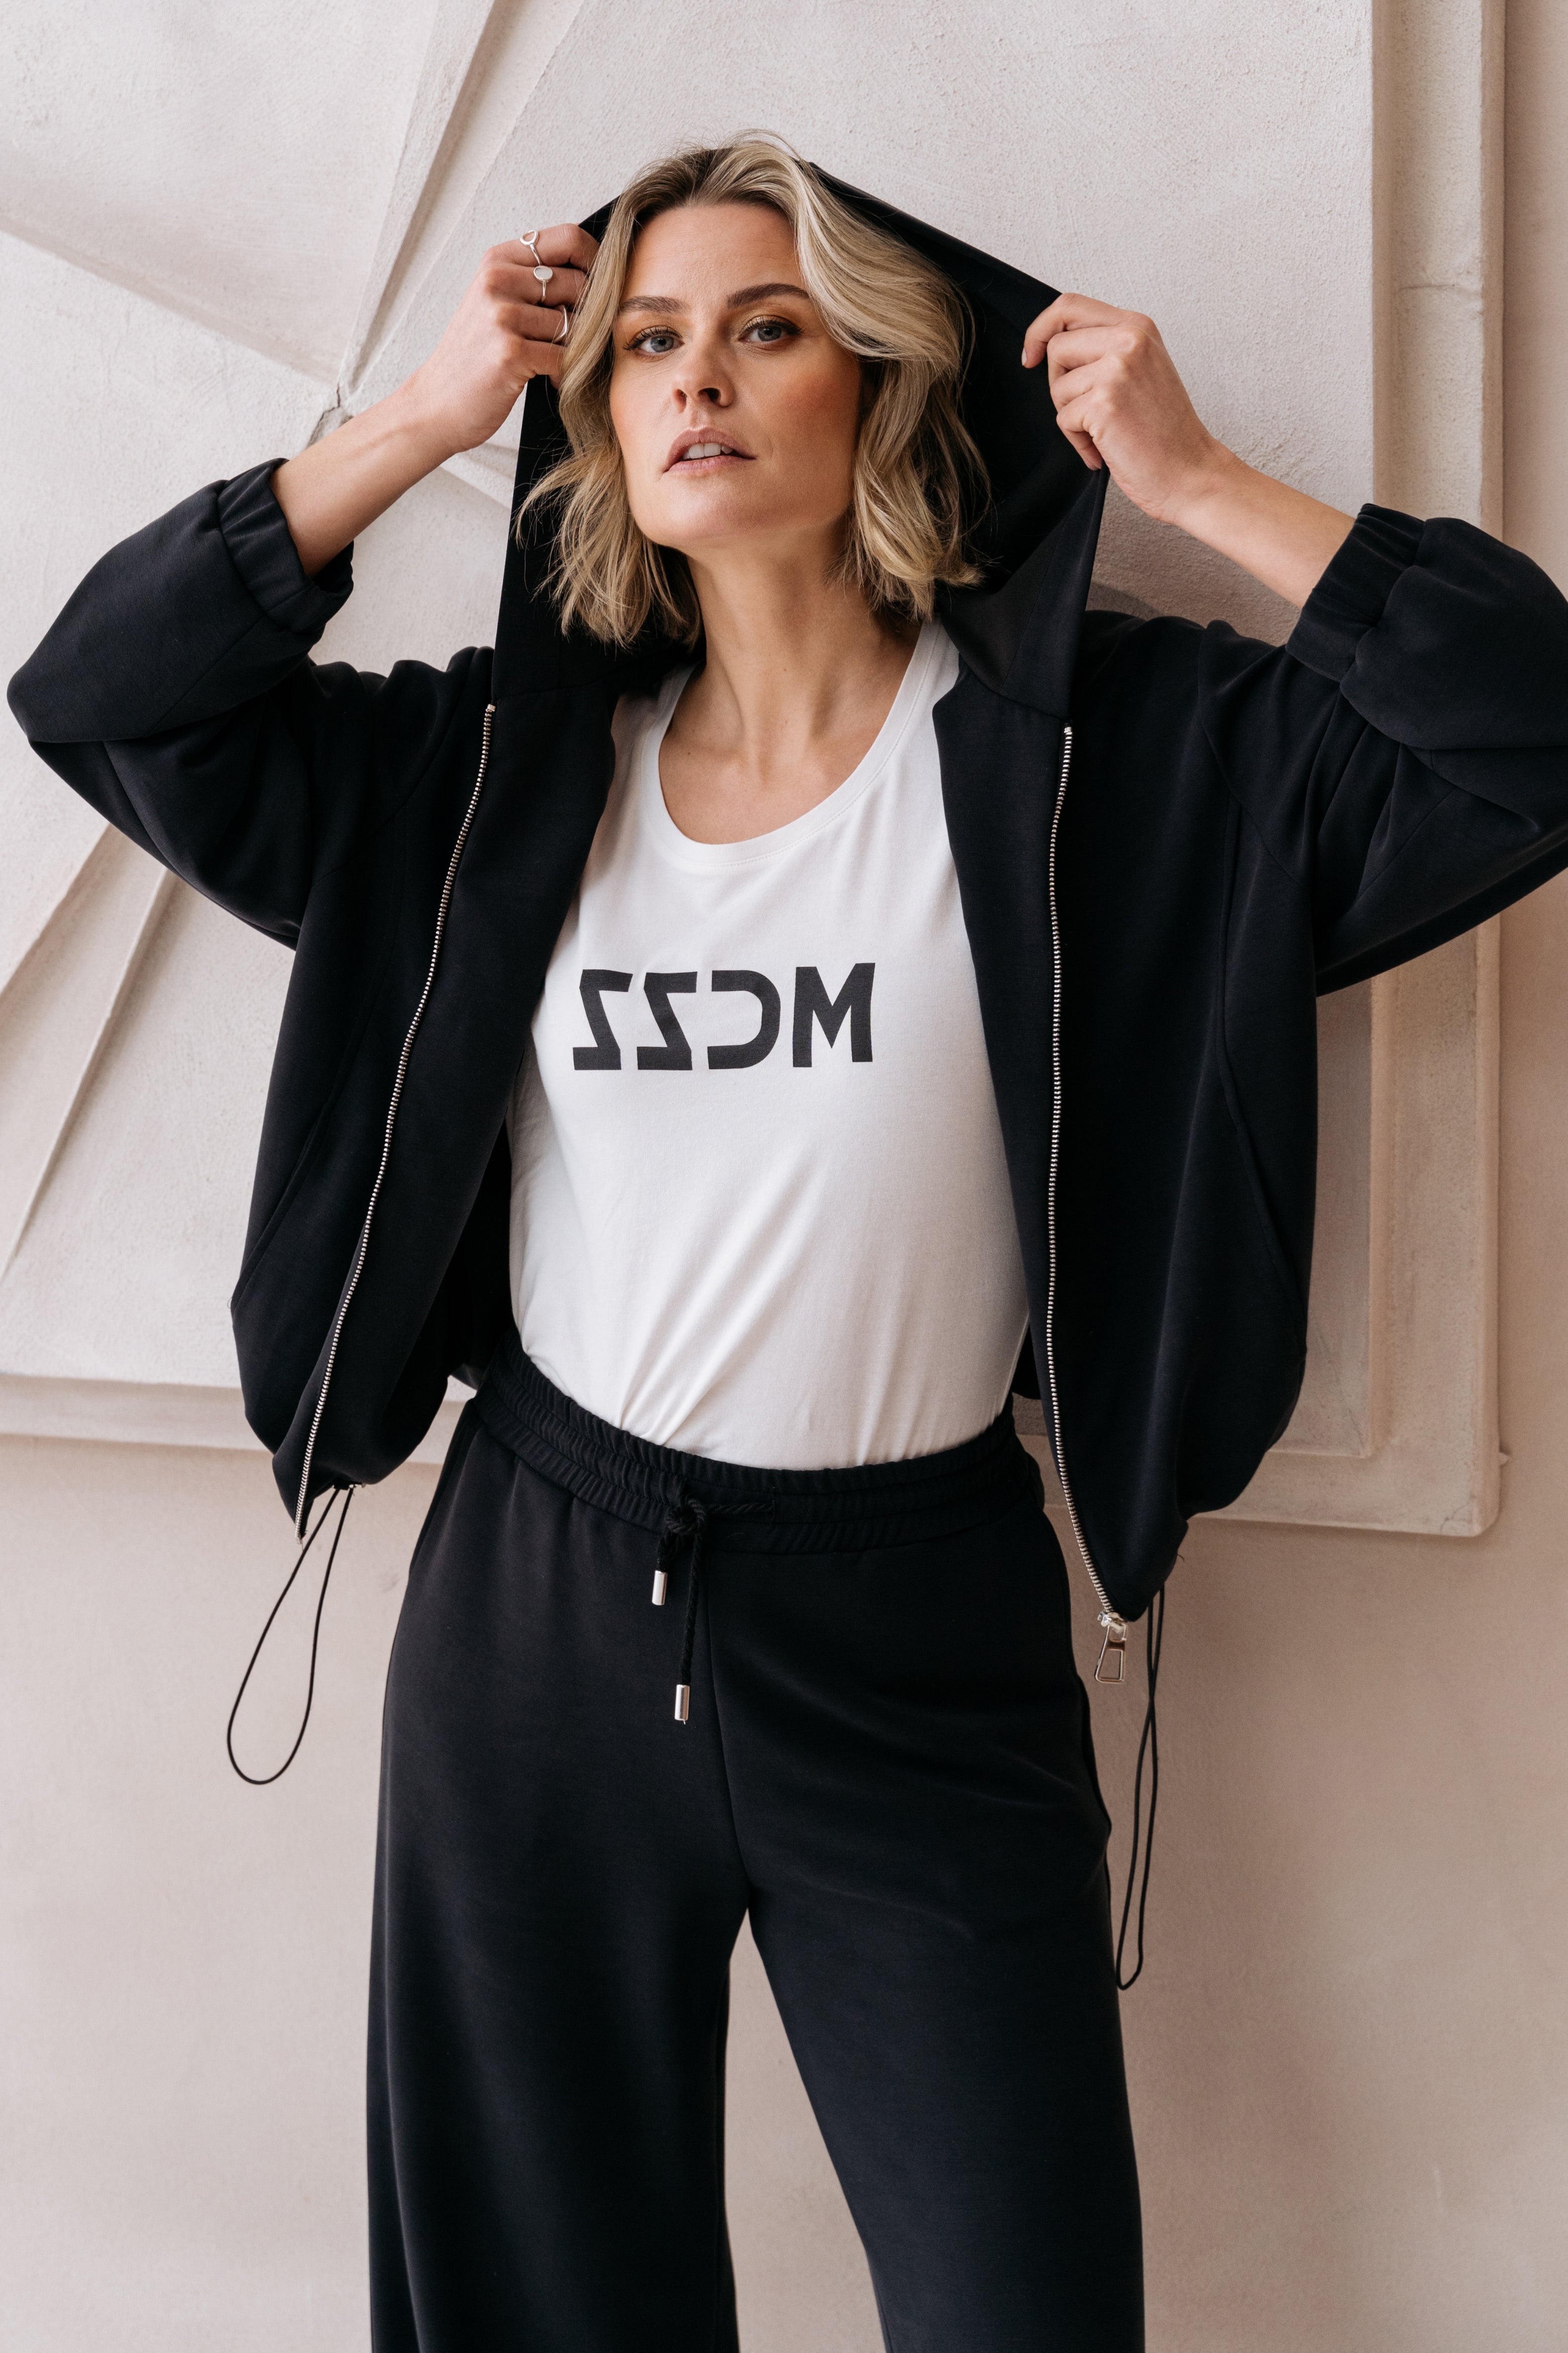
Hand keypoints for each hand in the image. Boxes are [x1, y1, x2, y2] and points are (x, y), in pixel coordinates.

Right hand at [403, 224, 599, 457]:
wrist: (436, 402)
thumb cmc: (473, 356)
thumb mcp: (494, 301)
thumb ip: (532, 281)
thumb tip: (595, 275)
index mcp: (497, 261)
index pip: (567, 238)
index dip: (595, 260)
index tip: (602, 284)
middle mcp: (498, 281)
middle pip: (579, 284)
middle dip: (586, 315)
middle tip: (571, 339)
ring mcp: (502, 316)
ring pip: (575, 323)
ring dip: (575, 349)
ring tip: (552, 360)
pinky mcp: (511, 352)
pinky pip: (565, 357)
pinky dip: (565, 373)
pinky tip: (548, 378)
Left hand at [1022, 290, 1354, 605]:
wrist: (1190, 472)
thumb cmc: (1165, 431)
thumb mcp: (1141, 369)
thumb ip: (1106, 347)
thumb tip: (1053, 343)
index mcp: (1137, 326)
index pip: (1069, 306)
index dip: (1040, 329)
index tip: (1031, 355)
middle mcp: (1129, 339)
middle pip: (1056, 346)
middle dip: (1059, 383)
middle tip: (1086, 409)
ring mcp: (1117, 369)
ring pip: (1057, 385)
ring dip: (1071, 416)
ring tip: (1103, 431)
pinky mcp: (1104, 403)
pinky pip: (1064, 419)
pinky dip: (1079, 442)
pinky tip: (1105, 449)